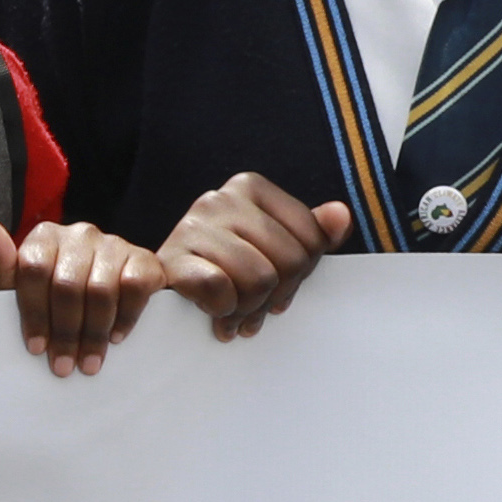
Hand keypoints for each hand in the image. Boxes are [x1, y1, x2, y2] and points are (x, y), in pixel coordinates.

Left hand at [0, 213, 166, 370]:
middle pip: (67, 285)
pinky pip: (134, 288)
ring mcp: (113, 244)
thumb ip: (1, 265)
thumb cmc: (55, 292)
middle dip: (64, 332)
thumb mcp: (22, 286)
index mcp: (45, 236)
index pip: (34, 270)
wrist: (111, 286)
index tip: (36, 347)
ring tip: (88, 362)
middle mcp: (79, 234)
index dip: (34, 313)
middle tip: (63, 365)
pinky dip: (124, 318)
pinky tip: (115, 338)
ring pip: (100, 290)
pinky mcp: (143, 259)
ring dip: (93, 333)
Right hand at [153, 170, 344, 334]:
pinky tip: (217, 313)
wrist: (160, 287)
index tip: (281, 286)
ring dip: (251, 309)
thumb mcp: (273, 246)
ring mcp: (192, 226)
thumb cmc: (222, 266)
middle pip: (288, 262)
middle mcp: (220, 198)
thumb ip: (312, 232)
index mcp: (250, 187)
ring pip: (259, 280)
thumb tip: (341, 215)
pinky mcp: (172, 260)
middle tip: (259, 309)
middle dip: (277, 295)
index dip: (303, 274)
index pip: (311, 238)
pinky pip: (221, 290)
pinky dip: (224, 310)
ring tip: (238, 314)